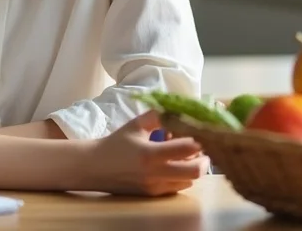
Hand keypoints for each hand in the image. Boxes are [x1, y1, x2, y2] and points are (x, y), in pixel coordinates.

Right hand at [86, 109, 209, 195]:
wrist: (96, 167)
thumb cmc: (117, 143)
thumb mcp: (136, 124)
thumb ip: (158, 115)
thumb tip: (179, 107)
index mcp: (150, 153)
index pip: (187, 148)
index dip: (200, 139)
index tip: (202, 131)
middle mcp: (155, 173)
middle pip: (195, 171)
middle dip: (205, 159)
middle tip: (203, 149)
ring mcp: (156, 187)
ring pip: (190, 181)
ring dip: (193, 168)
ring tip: (186, 156)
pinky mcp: (154, 195)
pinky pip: (178, 187)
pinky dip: (182, 176)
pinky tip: (175, 166)